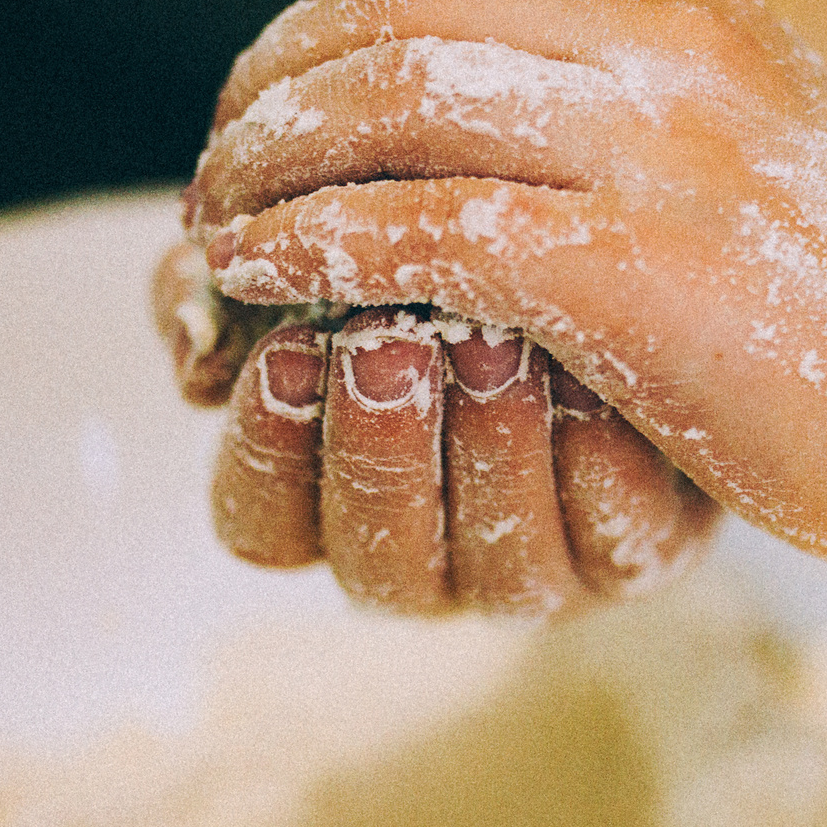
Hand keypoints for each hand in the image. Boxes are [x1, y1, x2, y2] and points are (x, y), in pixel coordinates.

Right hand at [156, 240, 716, 614]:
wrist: (633, 269)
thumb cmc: (441, 259)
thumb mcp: (329, 252)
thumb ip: (235, 287)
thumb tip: (192, 352)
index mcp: (321, 505)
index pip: (260, 525)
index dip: (266, 449)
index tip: (283, 349)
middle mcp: (423, 563)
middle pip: (377, 559)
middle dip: (377, 448)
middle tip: (390, 340)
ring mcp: (533, 574)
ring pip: (498, 561)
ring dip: (488, 446)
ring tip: (493, 336)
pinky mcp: (633, 556)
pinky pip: (614, 530)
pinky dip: (599, 452)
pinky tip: (595, 366)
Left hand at [180, 0, 826, 570]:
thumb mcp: (741, 142)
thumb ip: (616, 102)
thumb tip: (456, 107)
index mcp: (679, 2)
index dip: (308, 47)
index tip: (255, 127)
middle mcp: (663, 44)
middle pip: (384, 24)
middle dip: (259, 105)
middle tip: (206, 192)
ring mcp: (654, 150)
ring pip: (381, 114)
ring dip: (258, 179)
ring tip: (207, 251)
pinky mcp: (635, 270)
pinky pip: (415, 236)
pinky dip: (307, 253)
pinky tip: (259, 290)